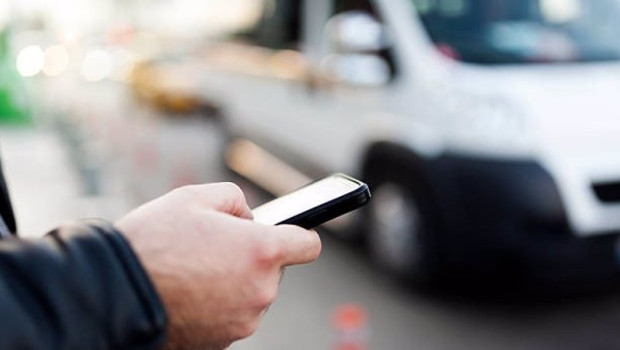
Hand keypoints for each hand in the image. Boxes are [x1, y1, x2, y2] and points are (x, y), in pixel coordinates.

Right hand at [116, 183, 320, 349]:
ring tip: (195, 270)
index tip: (289, 234)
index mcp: (261, 251)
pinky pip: (231, 315)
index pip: (308, 245)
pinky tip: (189, 292)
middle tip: (215, 248)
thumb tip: (247, 217)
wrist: (115, 293)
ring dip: (234, 282)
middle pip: (274, 270)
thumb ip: (234, 200)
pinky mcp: (222, 341)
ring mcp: (242, 320)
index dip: (299, 235)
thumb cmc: (153, 243)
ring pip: (251, 294)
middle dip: (252, 257)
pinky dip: (217, 305)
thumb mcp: (194, 197)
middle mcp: (260, 290)